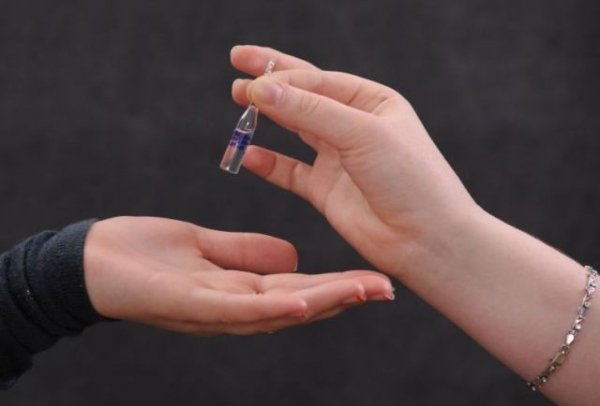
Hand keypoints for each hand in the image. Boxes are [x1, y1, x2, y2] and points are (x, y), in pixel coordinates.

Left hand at [83, 216, 392, 335]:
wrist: (89, 262)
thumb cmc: (145, 255)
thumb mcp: (204, 246)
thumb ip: (246, 253)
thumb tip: (291, 256)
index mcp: (238, 292)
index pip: (298, 288)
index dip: (338, 285)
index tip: (374, 277)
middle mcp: (233, 308)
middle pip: (298, 303)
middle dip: (343, 297)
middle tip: (387, 288)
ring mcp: (213, 310)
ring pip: (278, 309)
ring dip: (323, 301)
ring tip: (362, 291)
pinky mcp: (189, 305)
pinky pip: (238, 308)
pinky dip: (275, 305)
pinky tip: (306, 298)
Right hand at [230, 45, 480, 278]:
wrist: (427, 240)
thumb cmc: (410, 180)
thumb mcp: (362, 134)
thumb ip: (311, 111)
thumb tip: (262, 89)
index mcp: (372, 102)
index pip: (319, 80)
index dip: (283, 76)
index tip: (251, 78)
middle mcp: (355, 127)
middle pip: (304, 97)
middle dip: (271, 82)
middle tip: (237, 65)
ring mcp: (340, 159)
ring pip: (295, 130)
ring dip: (267, 117)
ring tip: (238, 101)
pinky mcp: (327, 191)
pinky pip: (291, 172)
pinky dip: (269, 164)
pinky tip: (248, 154)